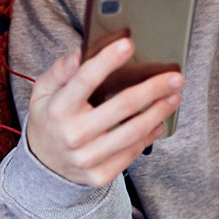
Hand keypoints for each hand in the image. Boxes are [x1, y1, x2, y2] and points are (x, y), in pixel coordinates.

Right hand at [24, 39, 183, 187]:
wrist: (44, 165)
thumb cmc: (49, 119)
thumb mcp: (43, 91)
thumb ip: (60, 71)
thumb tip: (80, 53)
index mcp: (58, 108)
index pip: (86, 79)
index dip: (108, 60)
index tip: (128, 43)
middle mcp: (73, 134)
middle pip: (122, 106)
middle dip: (153, 88)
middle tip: (175, 77)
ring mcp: (87, 158)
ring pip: (134, 131)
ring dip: (160, 111)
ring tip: (174, 96)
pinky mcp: (100, 175)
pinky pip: (132, 153)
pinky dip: (149, 135)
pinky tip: (159, 121)